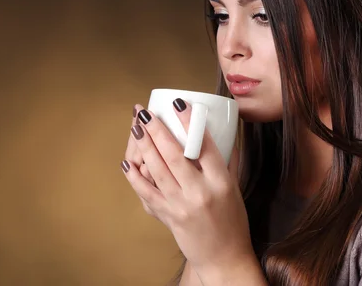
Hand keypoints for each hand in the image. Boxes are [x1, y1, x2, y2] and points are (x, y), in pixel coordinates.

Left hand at [121, 99, 253, 277]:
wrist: (224, 257)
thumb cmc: (232, 220)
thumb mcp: (234, 188)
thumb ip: (226, 162)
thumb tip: (221, 132)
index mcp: (221, 183)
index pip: (205, 146)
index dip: (191, 122)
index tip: (180, 104)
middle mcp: (201, 193)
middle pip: (175, 155)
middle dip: (158, 130)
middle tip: (146, 112)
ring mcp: (181, 206)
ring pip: (158, 170)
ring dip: (144, 146)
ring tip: (137, 127)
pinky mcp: (168, 216)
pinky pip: (147, 193)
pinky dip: (135, 177)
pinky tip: (127, 162)